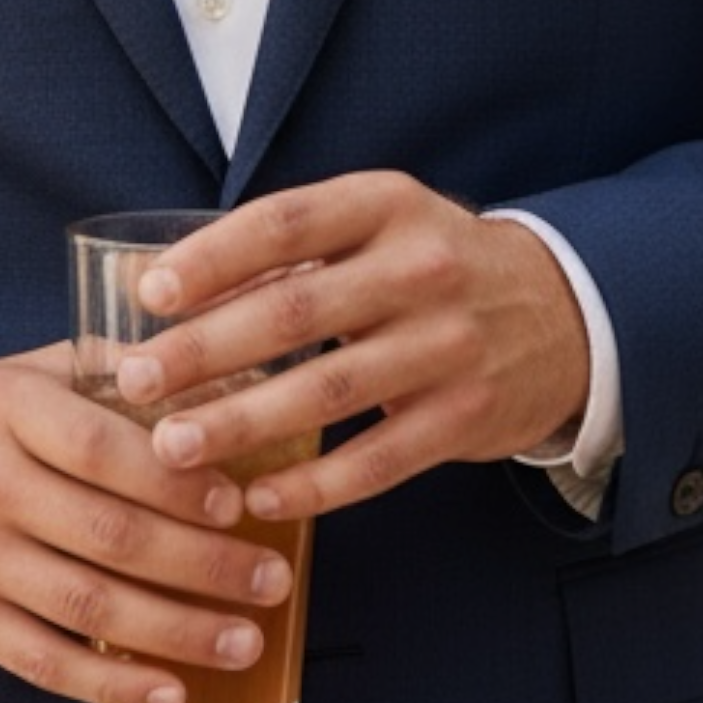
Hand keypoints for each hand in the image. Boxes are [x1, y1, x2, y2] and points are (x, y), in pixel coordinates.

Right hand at [0, 345, 296, 702]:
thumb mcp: (18, 374)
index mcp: (6, 410)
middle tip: (271, 580)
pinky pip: (44, 663)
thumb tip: (212, 371)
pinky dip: (112, 684)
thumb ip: (105, 370)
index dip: (176, 480)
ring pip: (87, 606)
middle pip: (110, 535)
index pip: (102, 448)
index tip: (241, 501)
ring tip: (246, 640)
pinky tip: (173, 691)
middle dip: (204, 564)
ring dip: (177, 631)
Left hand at [124, 174, 590, 520]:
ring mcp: (448, 346)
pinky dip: (312, 483)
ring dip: (241, 422)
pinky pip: (377, 460)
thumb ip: (294, 250)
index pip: (285, 222)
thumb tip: (166, 288)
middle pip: (296, 310)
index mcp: (387, 207)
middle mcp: (422, 269)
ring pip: (329, 390)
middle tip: (135, 381)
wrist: (567, 314)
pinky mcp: (465, 417)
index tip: (148, 295)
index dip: (212, 257)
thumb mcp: (379, 228)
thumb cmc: (433, 268)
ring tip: (172, 447)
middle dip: (205, 350)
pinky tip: (256, 496)